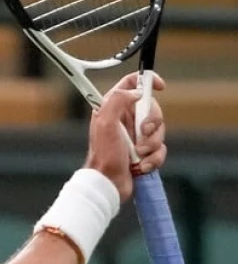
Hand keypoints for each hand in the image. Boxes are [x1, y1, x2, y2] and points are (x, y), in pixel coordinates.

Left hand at [84, 72, 166, 202]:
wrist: (108, 183)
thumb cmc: (104, 155)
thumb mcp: (105, 122)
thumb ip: (117, 100)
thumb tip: (136, 91)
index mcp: (113, 108)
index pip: (132, 83)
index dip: (147, 81)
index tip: (159, 87)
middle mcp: (124, 120)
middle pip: (152, 108)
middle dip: (152, 123)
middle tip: (142, 134)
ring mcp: (135, 136)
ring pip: (159, 131)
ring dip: (151, 145)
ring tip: (137, 155)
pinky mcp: (143, 152)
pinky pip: (160, 149)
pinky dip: (153, 159)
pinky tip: (140, 167)